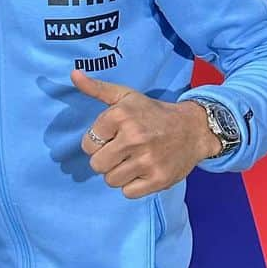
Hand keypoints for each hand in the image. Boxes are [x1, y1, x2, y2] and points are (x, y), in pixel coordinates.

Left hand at [72, 70, 220, 198]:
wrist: (193, 128)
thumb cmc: (152, 112)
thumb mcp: (125, 96)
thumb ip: (96, 88)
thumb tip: (73, 74)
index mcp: (121, 115)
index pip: (87, 144)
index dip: (97, 142)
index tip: (111, 137)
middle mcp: (134, 138)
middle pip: (96, 165)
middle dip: (105, 160)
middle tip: (120, 151)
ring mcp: (147, 160)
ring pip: (111, 180)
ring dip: (118, 173)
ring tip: (131, 160)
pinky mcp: (159, 179)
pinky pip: (128, 193)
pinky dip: (132, 185)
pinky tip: (142, 171)